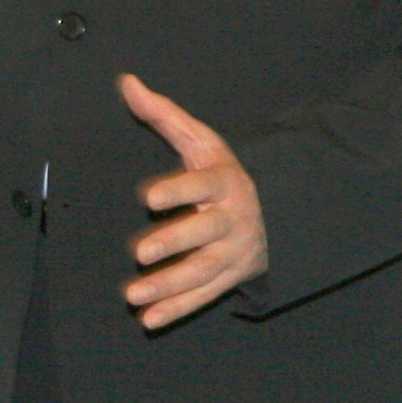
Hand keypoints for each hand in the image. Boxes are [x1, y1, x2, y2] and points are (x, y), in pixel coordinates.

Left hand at [122, 73, 266, 328]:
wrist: (275, 210)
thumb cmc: (221, 172)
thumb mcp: (201, 141)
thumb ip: (164, 115)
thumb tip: (127, 82)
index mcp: (223, 181)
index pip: (201, 184)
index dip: (176, 189)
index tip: (147, 195)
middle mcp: (231, 218)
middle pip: (204, 233)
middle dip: (173, 243)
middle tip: (139, 252)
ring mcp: (233, 252)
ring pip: (202, 271)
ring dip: (168, 286)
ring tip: (133, 296)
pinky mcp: (230, 277)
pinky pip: (204, 296)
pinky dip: (177, 310)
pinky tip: (149, 320)